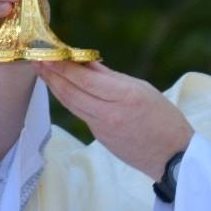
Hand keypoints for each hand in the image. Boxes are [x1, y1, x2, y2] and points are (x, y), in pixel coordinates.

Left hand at [35, 61, 193, 179]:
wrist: (172, 156)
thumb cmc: (164, 118)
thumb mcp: (143, 89)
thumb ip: (112, 77)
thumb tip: (88, 62)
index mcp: (125, 97)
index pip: (85, 80)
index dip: (63, 67)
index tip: (48, 53)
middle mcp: (110, 113)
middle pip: (72, 93)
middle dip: (52, 75)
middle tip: (37, 60)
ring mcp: (103, 129)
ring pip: (72, 105)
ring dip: (55, 87)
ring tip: (44, 72)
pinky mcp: (100, 138)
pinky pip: (81, 114)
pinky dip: (69, 99)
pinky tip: (64, 89)